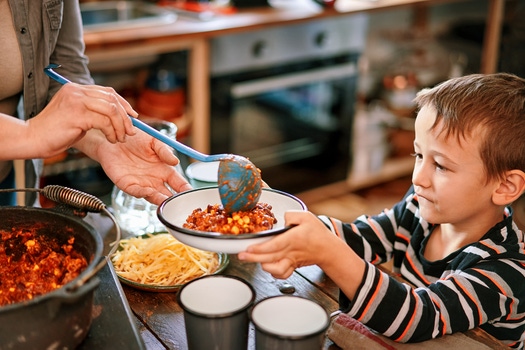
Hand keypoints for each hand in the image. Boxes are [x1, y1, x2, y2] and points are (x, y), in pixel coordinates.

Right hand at [27, 83, 134, 157]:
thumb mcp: (77, 117)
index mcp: (77, 89)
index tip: (133, 116)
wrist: (33, 139)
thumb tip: (119, 117)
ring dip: (120, 126)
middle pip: (112, 99)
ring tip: (120, 138)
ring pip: (111, 110)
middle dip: (126, 117)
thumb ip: (94, 112)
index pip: (108, 92)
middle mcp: (77, 91)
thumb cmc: (55, 132)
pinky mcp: (77, 114)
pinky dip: (112, 132)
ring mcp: (77, 101)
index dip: (124, 104)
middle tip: (131, 131)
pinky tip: (111, 139)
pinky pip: (104, 122)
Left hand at [75, 129, 191, 204]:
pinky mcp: (127, 184)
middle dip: (174, 200)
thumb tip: (175, 161)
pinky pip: (136, 191)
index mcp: (164, 170)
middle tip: (181, 203)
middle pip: (168, 194)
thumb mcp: (153, 141)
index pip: (178, 183)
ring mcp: (141, 183)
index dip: (185, 189)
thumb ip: (164, 151)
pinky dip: (142, 193)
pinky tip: (149, 192)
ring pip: (153, 196)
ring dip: (160, 200)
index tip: (191, 193)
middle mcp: (154, 179)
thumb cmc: (134, 138)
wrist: (113, 136)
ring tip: (167, 201)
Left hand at [238, 210, 335, 278]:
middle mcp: (291, 252)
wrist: (328, 249)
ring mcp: (291, 261)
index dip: (259, 248)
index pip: (274, 245)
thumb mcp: (306, 216)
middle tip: (241, 255)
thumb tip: (281, 219)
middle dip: (253, 258)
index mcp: (293, 239)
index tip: (248, 248)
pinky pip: (281, 274)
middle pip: (269, 258)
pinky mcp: (291, 266)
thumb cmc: (318, 233)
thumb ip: (291, 214)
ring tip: (252, 258)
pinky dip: (272, 273)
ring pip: (274, 269)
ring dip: (262, 265)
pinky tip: (266, 266)